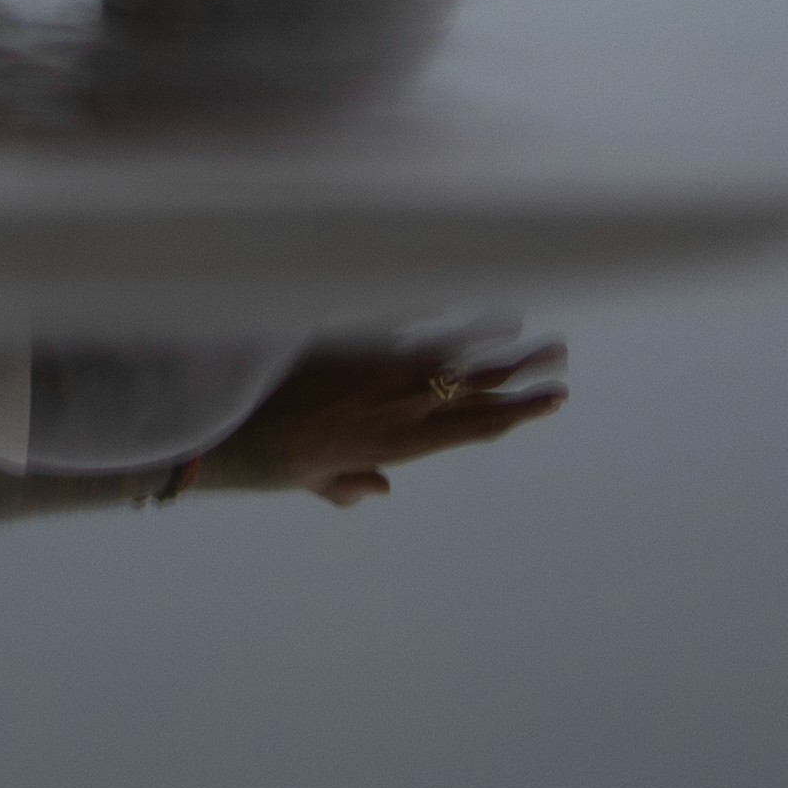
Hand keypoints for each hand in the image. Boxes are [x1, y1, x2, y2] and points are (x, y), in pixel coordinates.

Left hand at [186, 331, 572, 505]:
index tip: (553, 399)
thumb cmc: (268, 459)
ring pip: (454, 353)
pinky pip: (409, 322)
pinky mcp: (357, 340)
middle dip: (524, 372)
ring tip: (532, 329)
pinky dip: (442, 311)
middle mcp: (402, 406)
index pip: (476, 426)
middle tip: (561, 360)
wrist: (227, 423)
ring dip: (497, 339)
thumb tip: (379, 489)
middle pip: (478, 387)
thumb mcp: (314, 481)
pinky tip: (463, 298)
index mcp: (400, 445)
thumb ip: (351, 483)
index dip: (519, 412)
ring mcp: (382, 370)